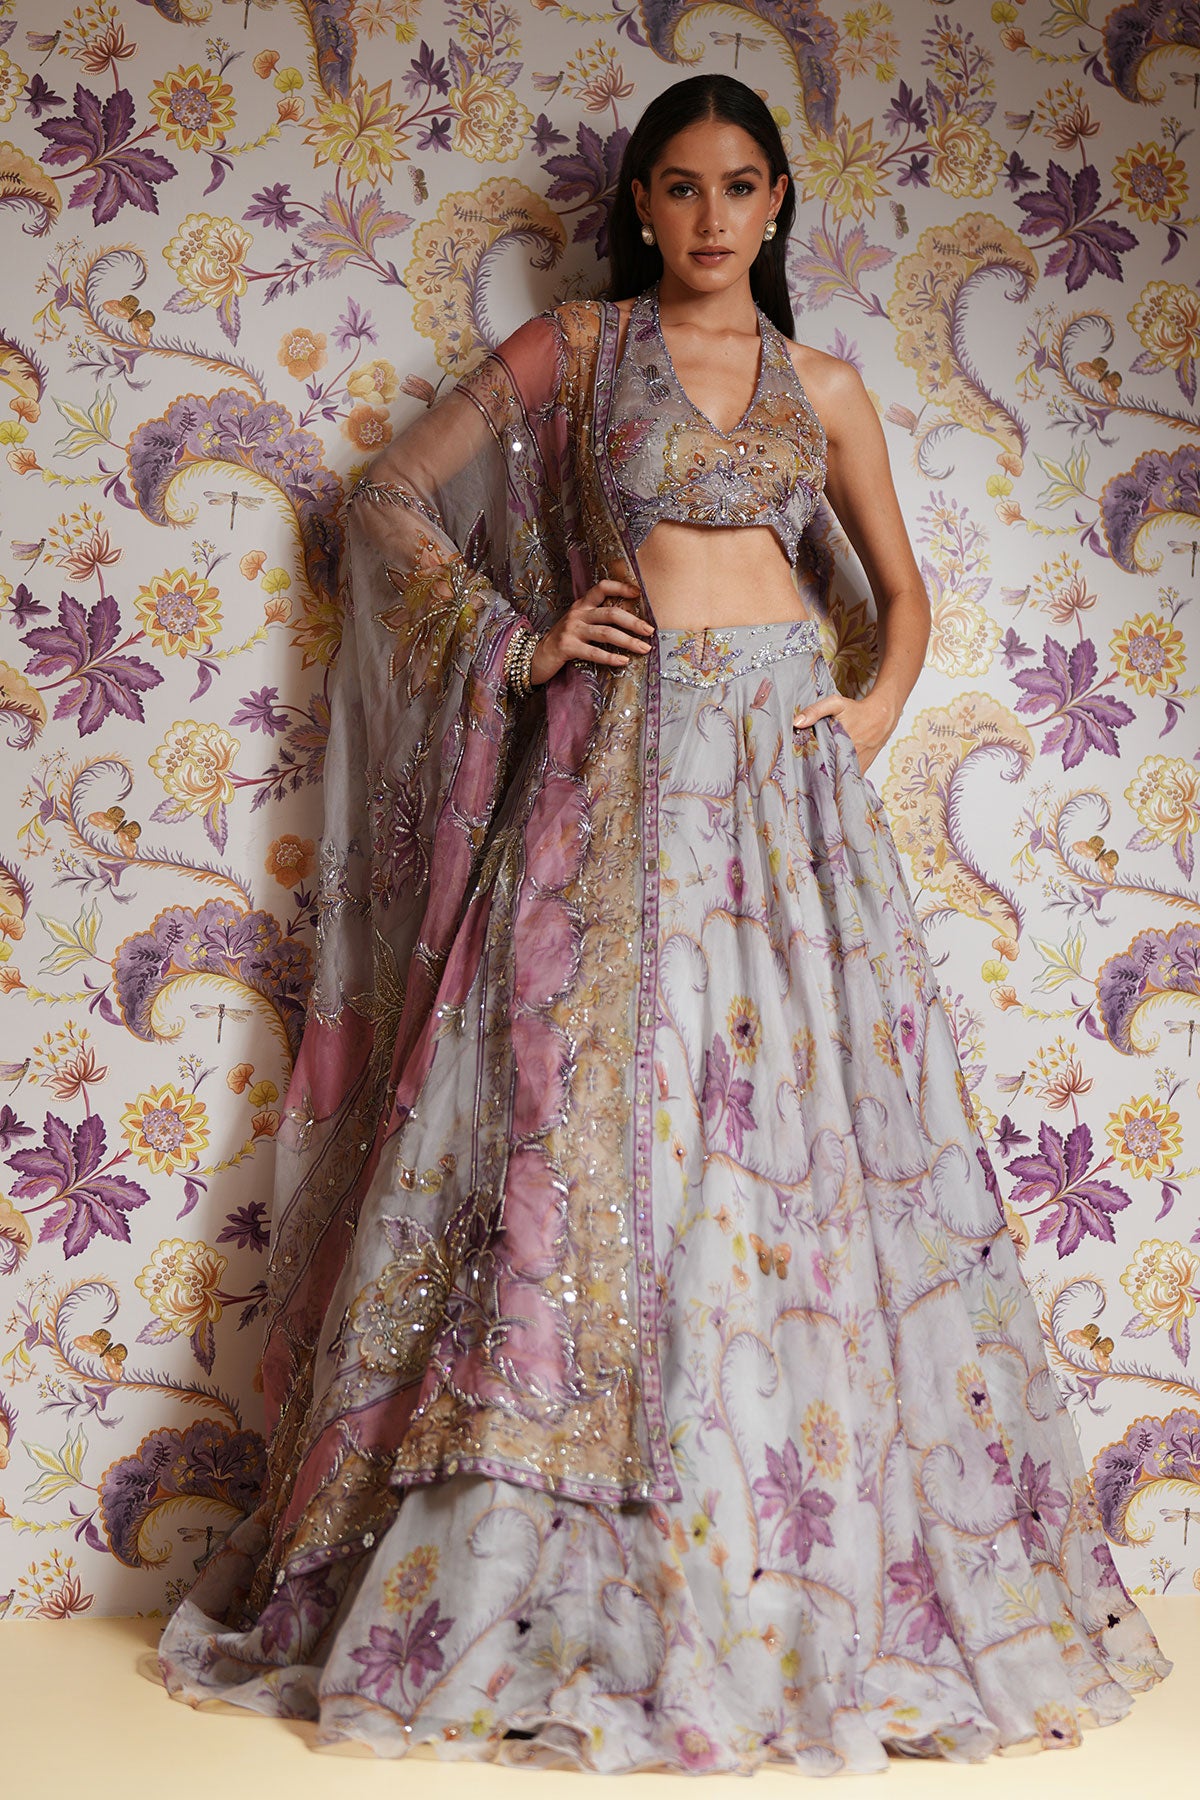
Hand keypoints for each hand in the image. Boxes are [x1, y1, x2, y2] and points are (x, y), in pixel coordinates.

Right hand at [530, 580, 652, 685]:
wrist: (535, 656)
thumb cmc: (563, 641)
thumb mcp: (578, 623)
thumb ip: (596, 618)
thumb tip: (629, 621)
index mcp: (582, 605)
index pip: (602, 587)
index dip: (621, 587)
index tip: (638, 593)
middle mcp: (577, 614)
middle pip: (611, 613)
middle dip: (634, 622)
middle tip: (650, 631)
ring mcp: (572, 630)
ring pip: (606, 633)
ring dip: (628, 641)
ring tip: (644, 648)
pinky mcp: (567, 647)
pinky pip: (594, 652)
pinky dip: (611, 657)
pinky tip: (624, 661)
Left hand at [793, 688, 897, 773]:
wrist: (880, 718)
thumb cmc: (857, 710)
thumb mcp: (835, 704)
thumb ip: (815, 711)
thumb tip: (797, 722)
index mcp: (839, 743)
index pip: (816, 760)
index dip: (805, 762)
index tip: (797, 763)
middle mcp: (848, 757)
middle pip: (825, 770)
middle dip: (814, 771)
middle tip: (804, 770)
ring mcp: (856, 766)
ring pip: (836, 777)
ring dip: (826, 776)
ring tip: (815, 774)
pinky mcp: (861, 770)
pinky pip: (846, 779)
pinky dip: (838, 778)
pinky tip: (831, 773)